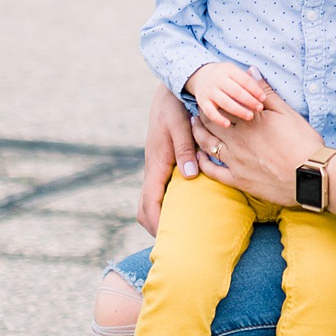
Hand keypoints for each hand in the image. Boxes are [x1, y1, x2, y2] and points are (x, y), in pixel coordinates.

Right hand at [137, 81, 199, 233]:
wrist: (169, 91)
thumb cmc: (175, 107)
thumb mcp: (181, 127)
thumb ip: (186, 150)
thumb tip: (189, 176)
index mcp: (156, 164)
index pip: (149, 203)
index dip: (156, 224)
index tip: (168, 240)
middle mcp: (153, 169)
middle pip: (145, 208)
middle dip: (156, 227)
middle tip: (175, 244)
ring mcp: (156, 166)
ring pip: (152, 199)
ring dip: (161, 216)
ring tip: (181, 232)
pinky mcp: (163, 162)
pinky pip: (160, 189)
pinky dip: (167, 203)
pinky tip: (186, 207)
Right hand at [186, 60, 267, 131]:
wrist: (200, 76)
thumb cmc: (225, 77)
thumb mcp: (234, 72)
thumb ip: (247, 79)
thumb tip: (262, 84)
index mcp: (229, 70)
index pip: (244, 80)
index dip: (255, 89)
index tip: (263, 98)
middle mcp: (218, 79)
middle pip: (236, 91)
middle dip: (249, 100)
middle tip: (259, 108)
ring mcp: (209, 91)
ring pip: (225, 102)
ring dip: (238, 110)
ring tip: (250, 116)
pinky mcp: (202, 102)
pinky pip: (210, 112)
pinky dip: (218, 119)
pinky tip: (228, 125)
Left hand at [193, 82, 326, 205]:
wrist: (311, 176)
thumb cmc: (303, 142)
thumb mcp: (287, 112)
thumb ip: (265, 93)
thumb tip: (250, 71)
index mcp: (250, 119)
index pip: (223, 104)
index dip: (214, 99)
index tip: (210, 95)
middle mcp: (238, 138)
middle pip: (211, 122)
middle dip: (201, 114)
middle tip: (197, 109)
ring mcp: (235, 160)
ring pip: (207, 144)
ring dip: (198, 133)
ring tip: (195, 126)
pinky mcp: (238, 180)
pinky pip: (213, 171)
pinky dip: (203, 163)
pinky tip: (200, 157)